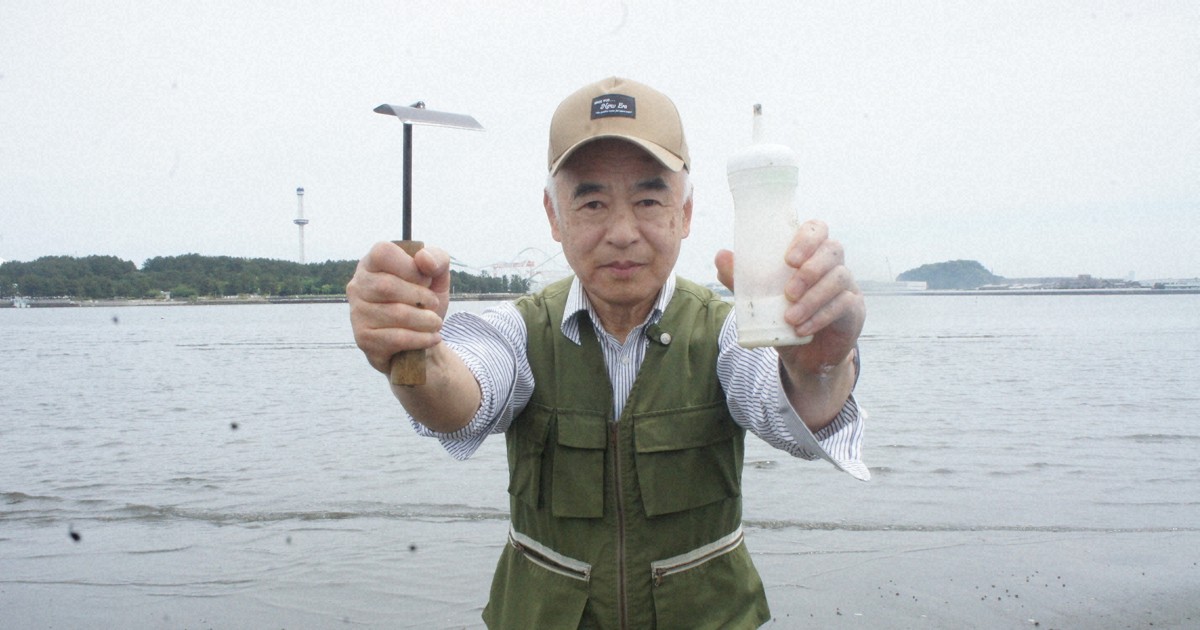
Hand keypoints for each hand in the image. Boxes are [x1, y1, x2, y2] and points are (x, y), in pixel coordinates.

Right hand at [346, 242, 451, 373]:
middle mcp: (358, 286)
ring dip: (426, 320)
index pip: (383, 253)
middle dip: (421, 296)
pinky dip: (422, 338)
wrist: (419, 341)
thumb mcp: (437, 276)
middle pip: (388, 286)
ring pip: (396, 314)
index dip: (409, 266)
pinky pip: (397, 337)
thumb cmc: (424, 301)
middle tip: (434, 303)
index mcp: (371, 263)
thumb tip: (423, 258)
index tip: (425, 280)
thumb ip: (437, 259)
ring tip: (435, 322)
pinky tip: (433, 337)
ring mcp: (357, 313)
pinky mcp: (364, 339)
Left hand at [715, 219, 864, 374]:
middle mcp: (833, 265)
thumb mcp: (759, 301)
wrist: (805, 358)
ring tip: (790, 317)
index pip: (817, 229)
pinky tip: (802, 329)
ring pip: (839, 278)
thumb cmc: (784, 319)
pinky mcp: (855, 310)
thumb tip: (721, 256)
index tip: (788, 259)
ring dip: (812, 298)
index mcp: (810, 254)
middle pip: (833, 250)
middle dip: (810, 270)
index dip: (806, 238)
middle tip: (788, 292)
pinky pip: (844, 305)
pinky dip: (820, 317)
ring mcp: (848, 286)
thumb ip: (741, 279)